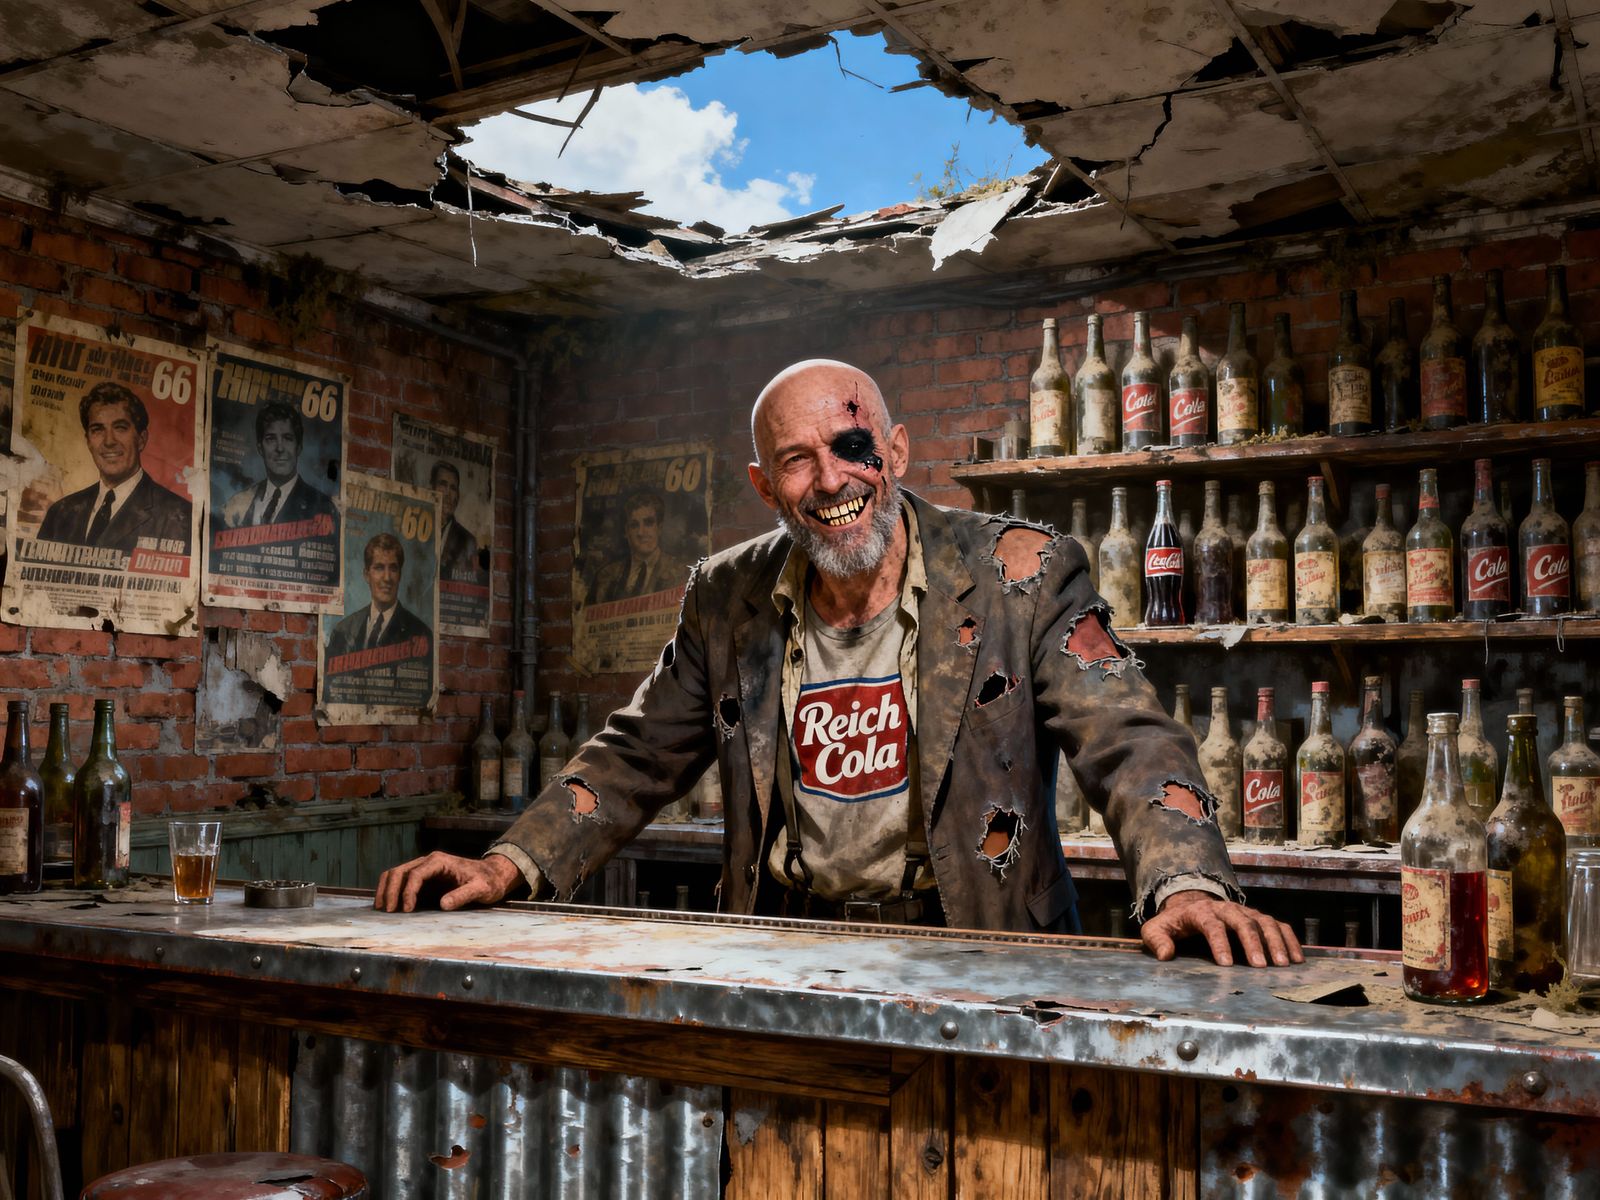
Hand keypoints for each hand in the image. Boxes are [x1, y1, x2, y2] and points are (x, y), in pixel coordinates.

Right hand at [374, 851, 524, 912]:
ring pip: (396, 874)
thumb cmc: (488, 881)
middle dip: (390, 890)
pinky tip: (388, 905)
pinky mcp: (423, 879)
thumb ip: (463, 895)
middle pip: (399, 871)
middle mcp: (428, 862)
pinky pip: (402, 882)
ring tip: (382, 909)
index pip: (416, 873)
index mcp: (439, 861)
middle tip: (387, 911)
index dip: (408, 891)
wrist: (492, 875)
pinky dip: (391, 891)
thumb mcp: (480, 889)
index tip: (406, 910)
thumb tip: (443, 904)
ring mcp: (424, 869)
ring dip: (386, 889)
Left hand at [1140, 889, 1302, 967]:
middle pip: (1242, 921)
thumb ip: (1156, 940)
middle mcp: (1226, 908)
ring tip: (1283, 964)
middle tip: (1260, 967)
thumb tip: (1164, 955)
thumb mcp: (1156, 929)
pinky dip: (1289, 939)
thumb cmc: (1174, 923)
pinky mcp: (1257, 918)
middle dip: (1253, 943)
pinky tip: (1297, 957)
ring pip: (1264, 922)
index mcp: (1200, 911)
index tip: (1226, 965)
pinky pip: (1278, 925)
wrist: (1190, 905)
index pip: (1211, 925)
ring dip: (1275, 942)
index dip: (1219, 943)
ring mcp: (1244, 912)